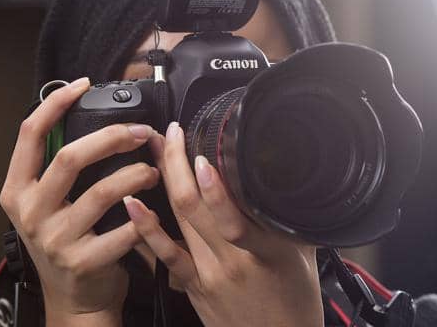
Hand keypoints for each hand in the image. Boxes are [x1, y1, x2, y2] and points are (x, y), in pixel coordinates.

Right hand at [0, 77, 159, 325]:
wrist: (75, 299)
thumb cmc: (67, 241)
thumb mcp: (49, 204)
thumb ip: (61, 169)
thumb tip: (98, 122)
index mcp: (17, 191)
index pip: (29, 135)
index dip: (55, 105)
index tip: (81, 84)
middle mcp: (30, 213)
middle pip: (70, 157)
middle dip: (112, 137)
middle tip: (141, 133)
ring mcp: (55, 239)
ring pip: (103, 190)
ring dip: (137, 173)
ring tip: (155, 170)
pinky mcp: (83, 261)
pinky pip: (125, 228)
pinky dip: (145, 215)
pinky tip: (155, 208)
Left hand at [124, 122, 324, 326]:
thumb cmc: (294, 302)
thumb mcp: (303, 257)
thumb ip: (286, 221)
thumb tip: (279, 184)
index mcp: (267, 252)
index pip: (236, 218)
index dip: (215, 188)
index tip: (202, 155)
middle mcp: (233, 262)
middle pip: (195, 207)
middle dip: (177, 164)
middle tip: (169, 134)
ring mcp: (208, 275)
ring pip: (178, 221)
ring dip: (162, 182)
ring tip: (151, 152)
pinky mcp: (192, 286)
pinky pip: (165, 255)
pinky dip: (146, 228)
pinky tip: (133, 204)